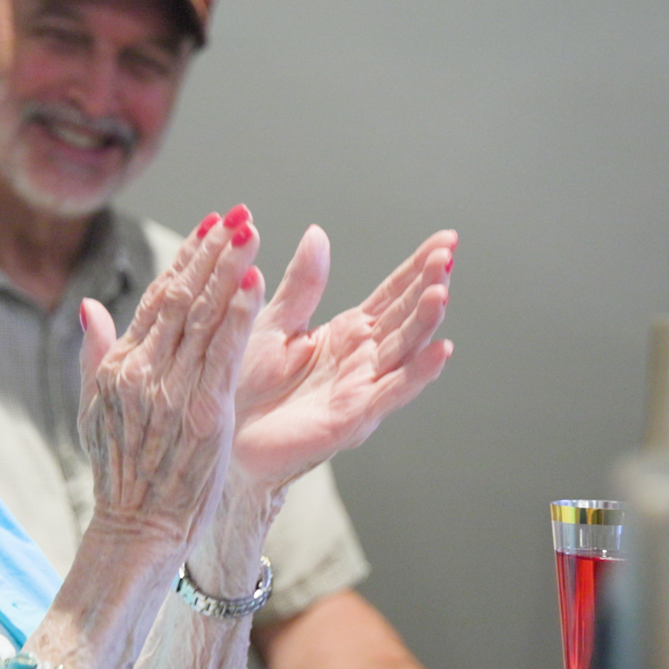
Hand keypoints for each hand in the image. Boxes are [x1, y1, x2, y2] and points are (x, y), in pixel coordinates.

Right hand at [77, 206, 263, 546]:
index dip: (186, 259)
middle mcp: (143, 371)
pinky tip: (254, 281)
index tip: (210, 225)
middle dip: (212, 251)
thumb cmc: (123, 473)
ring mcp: (172, 390)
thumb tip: (90, 307)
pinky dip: (238, 313)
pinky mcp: (203, 412)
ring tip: (250, 232)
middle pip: (181, 297)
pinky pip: (223, 352)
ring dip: (228, 269)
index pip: (157, 298)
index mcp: (120, 366)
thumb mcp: (96, 410)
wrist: (136, 527)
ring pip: (203, 316)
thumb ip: (96, 354)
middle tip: (238, 215)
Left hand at [231, 227, 455, 491]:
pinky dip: (418, 373)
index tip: (446, 240)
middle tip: (447, 255)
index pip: (393, 295)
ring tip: (441, 292)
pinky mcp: (351, 418)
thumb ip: (303, 283)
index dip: (418, 268)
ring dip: (426, 323)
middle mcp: (362, 360)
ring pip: (404, 351)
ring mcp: (361, 389)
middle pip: (405, 317)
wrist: (221, 434)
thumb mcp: (273, 321)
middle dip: (429, 286)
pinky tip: (440, 350)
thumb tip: (318, 233)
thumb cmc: (242, 384)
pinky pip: (390, 392)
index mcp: (346, 334)